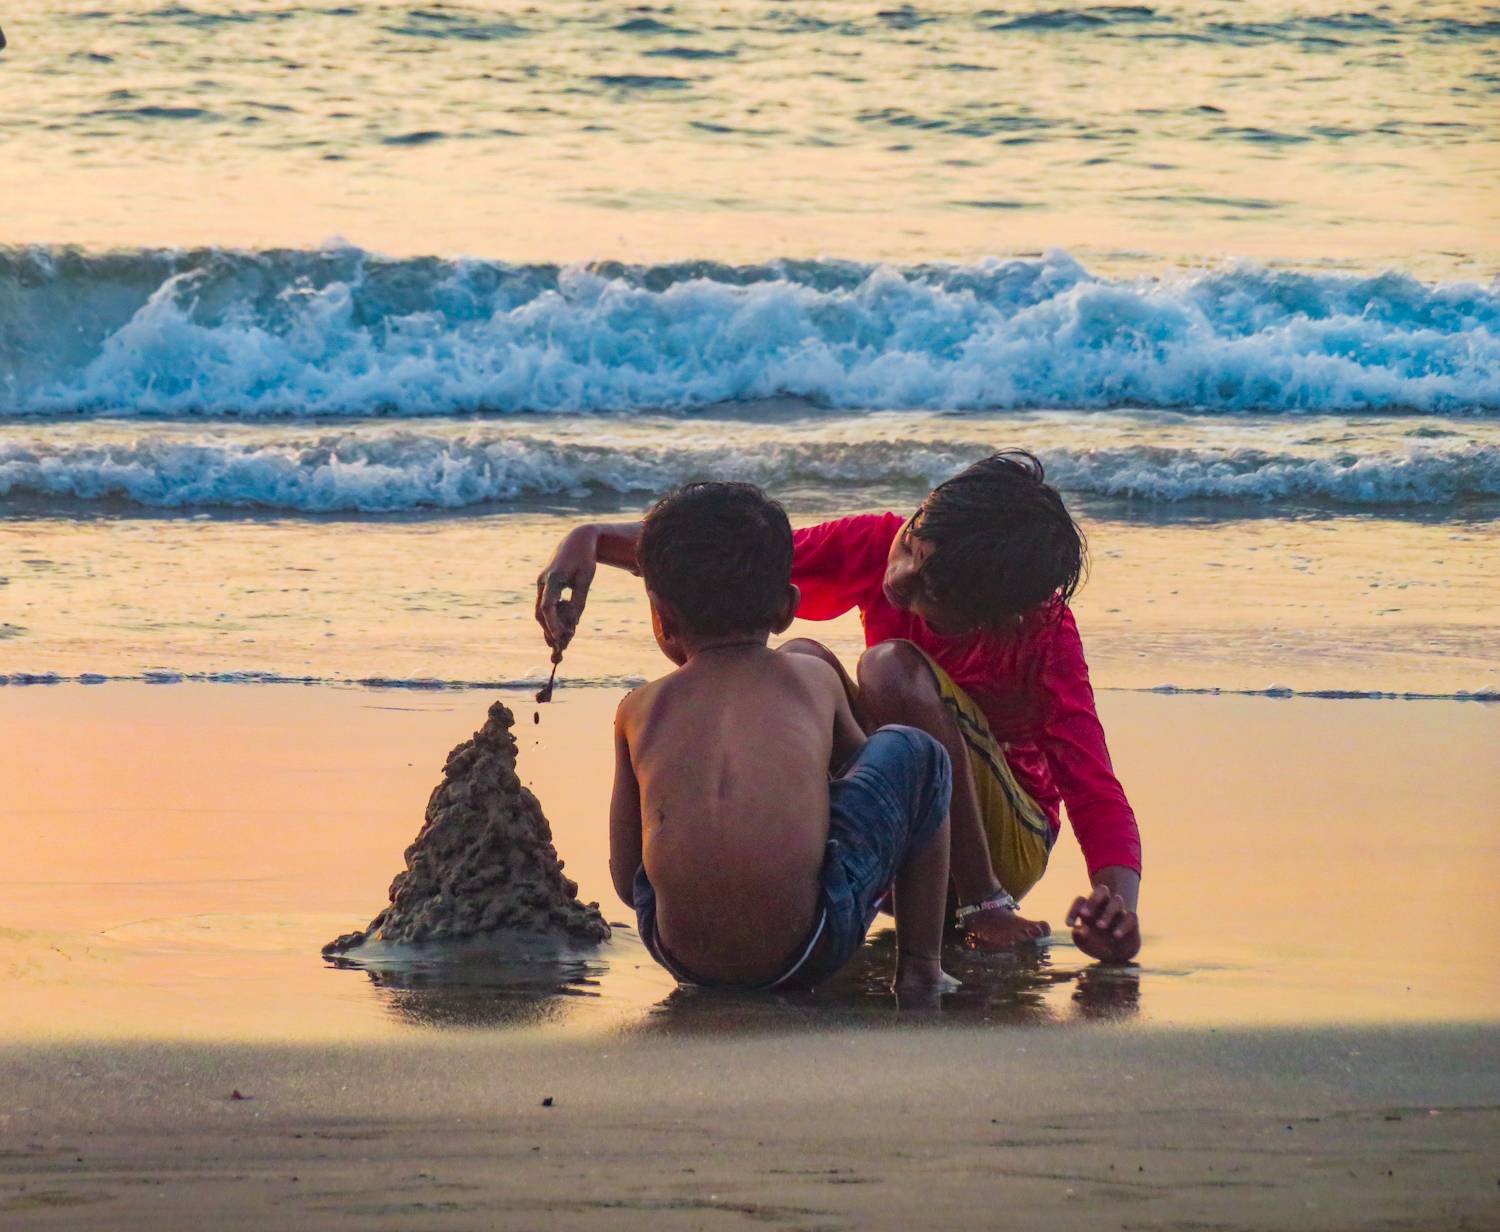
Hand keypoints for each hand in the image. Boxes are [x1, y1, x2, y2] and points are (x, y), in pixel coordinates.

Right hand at [535, 527, 598, 651]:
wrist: (577, 540)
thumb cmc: (584, 559)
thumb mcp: (586, 580)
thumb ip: (579, 602)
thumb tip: (573, 625)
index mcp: (553, 579)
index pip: (548, 606)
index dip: (553, 624)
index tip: (561, 638)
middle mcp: (543, 582)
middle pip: (541, 613)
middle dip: (549, 631)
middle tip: (559, 651)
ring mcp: (542, 584)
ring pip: (541, 611)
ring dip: (550, 628)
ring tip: (561, 646)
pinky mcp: (546, 586)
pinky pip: (546, 606)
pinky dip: (553, 619)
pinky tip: (564, 630)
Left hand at [1066, 884, 1139, 962]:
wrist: (1117, 954)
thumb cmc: (1096, 944)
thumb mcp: (1084, 942)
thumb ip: (1079, 936)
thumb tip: (1079, 930)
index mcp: (1090, 907)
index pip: (1081, 900)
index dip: (1073, 910)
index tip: (1069, 925)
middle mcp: (1105, 905)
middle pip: (1101, 890)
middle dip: (1093, 900)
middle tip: (1084, 915)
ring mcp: (1119, 911)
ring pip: (1116, 901)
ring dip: (1107, 912)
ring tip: (1100, 926)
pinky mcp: (1132, 920)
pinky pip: (1129, 917)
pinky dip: (1122, 925)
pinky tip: (1115, 935)